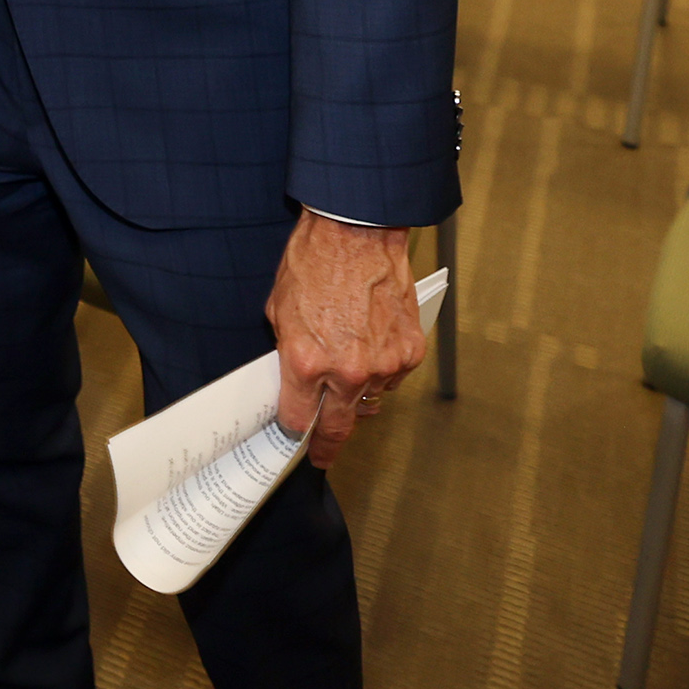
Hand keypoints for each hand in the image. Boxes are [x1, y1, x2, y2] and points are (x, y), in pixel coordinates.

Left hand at [268, 212, 425, 468]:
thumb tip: (294, 380)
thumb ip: (288, 354)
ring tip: (347, 375)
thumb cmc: (314, 264)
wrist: (356, 234)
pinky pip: (392, 378)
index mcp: (306, 363)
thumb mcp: (279, 312)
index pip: (298, 419)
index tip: (295, 436)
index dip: (293, 429)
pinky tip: (370, 347)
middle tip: (323, 454)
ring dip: (356, 397)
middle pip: (337, 427)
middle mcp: (346, 372)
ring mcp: (383, 364)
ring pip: (368, 402)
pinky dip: (381, 371)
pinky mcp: (409, 352)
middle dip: (327, 444)